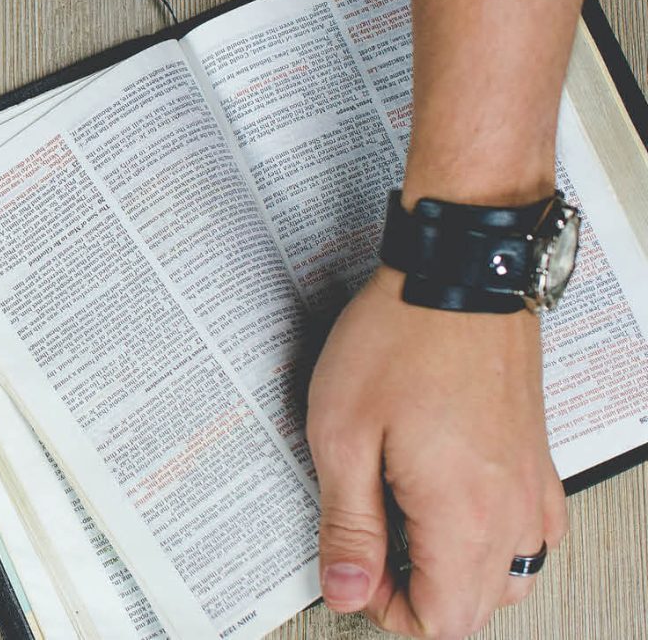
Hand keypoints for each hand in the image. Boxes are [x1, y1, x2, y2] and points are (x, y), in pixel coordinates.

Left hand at [306, 267, 565, 638]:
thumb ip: (348, 523)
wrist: (457, 273)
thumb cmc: (400, 337)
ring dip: (458, 572)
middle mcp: (510, 509)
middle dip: (419, 595)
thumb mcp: (343, 434)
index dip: (388, 609)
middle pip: (478, 607)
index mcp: (464, 514)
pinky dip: (491, 539)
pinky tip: (447, 504)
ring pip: (510, 575)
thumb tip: (347, 589)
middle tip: (371, 548)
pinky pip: (530, 532)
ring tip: (404, 525)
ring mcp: (531, 485)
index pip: (442, 621)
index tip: (354, 571)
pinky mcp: (535, 459)